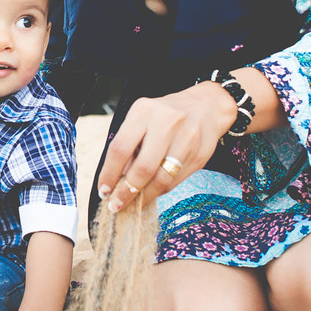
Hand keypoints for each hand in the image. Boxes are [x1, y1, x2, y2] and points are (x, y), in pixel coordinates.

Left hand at [97, 82, 234, 212]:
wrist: (206, 107)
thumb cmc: (164, 116)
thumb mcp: (141, 119)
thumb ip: (129, 146)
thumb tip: (114, 181)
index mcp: (144, 112)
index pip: (120, 148)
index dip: (109, 174)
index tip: (103, 190)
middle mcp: (166, 123)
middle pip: (143, 168)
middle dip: (126, 191)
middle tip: (116, 204)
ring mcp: (186, 139)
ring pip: (162, 179)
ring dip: (144, 196)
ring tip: (133, 203)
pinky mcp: (199, 154)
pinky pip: (176, 181)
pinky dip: (160, 191)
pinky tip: (151, 193)